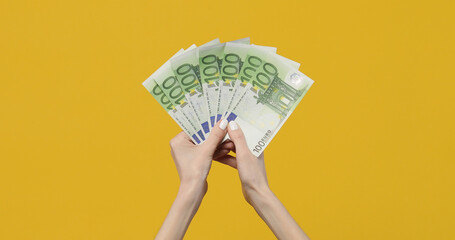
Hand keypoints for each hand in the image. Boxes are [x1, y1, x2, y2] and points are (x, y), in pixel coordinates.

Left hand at [169, 119, 230, 191]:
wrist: (194, 190)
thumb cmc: (195, 171)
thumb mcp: (207, 150)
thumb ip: (215, 135)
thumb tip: (223, 122)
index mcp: (178, 141)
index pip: (194, 127)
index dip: (207, 124)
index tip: (218, 119)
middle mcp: (180, 145)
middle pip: (201, 135)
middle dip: (215, 135)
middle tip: (225, 131)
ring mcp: (187, 153)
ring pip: (204, 143)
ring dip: (217, 143)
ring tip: (228, 142)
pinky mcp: (194, 159)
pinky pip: (205, 151)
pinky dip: (214, 150)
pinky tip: (225, 149)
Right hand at [215, 121, 309, 239]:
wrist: (255, 194)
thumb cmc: (252, 174)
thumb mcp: (243, 154)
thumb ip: (238, 139)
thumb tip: (232, 123)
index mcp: (256, 144)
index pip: (246, 129)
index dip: (236, 123)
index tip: (225, 117)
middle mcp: (253, 149)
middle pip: (238, 138)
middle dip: (227, 135)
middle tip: (214, 129)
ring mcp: (247, 158)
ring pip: (233, 148)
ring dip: (223, 147)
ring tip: (212, 142)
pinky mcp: (242, 166)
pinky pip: (231, 158)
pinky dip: (224, 157)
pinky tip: (214, 156)